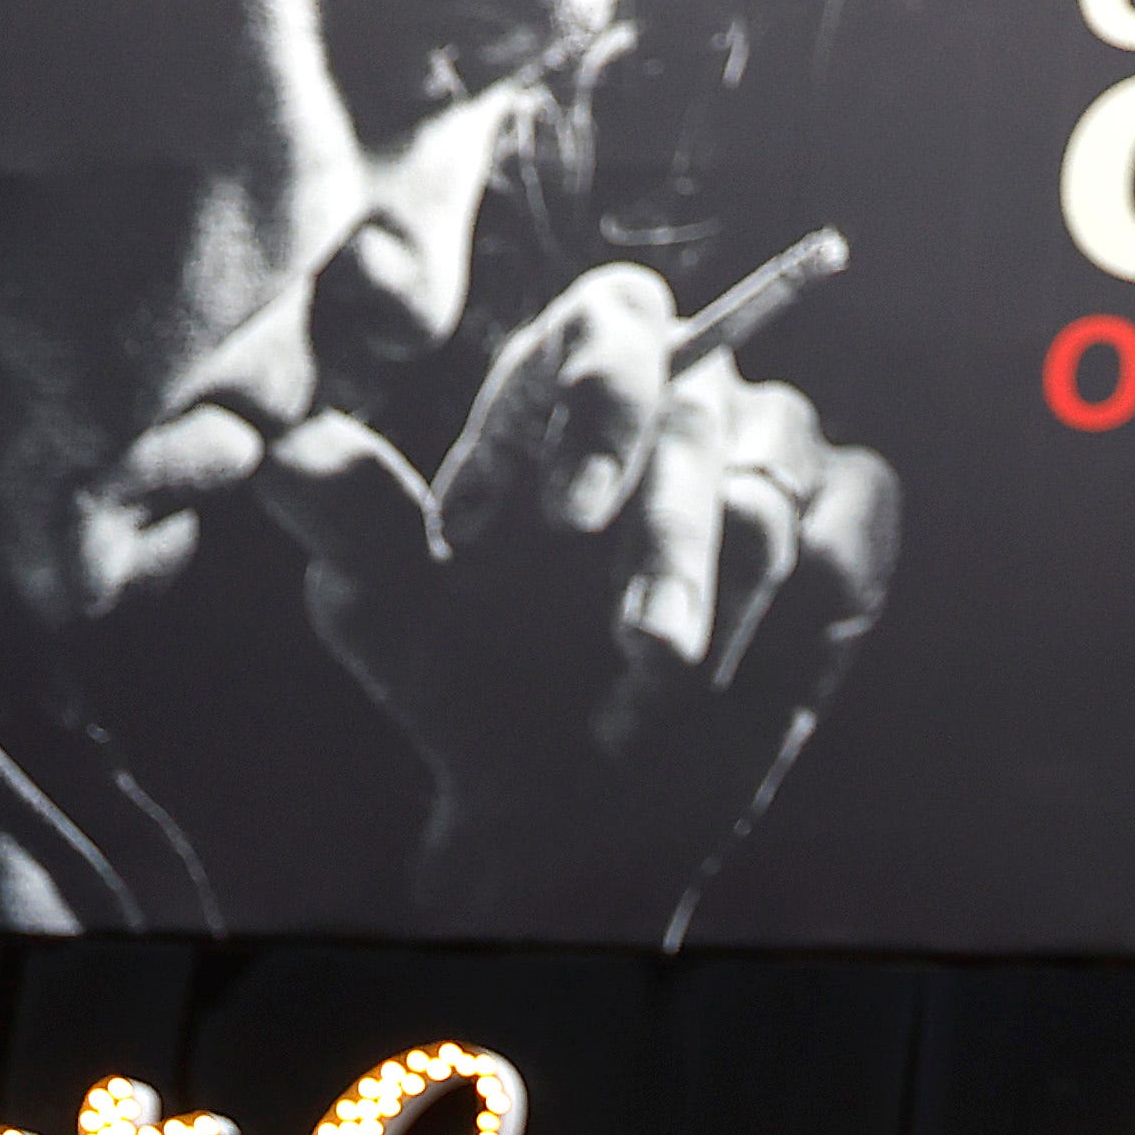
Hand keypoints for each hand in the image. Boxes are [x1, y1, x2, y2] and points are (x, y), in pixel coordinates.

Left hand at [257, 263, 901, 919]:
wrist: (567, 807)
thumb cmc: (472, 680)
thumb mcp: (383, 607)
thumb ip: (349, 518)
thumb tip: (289, 451)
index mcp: (568, 382)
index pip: (603, 326)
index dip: (581, 408)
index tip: (533, 523)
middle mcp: (678, 401)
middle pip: (697, 408)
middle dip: (661, 537)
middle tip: (633, 639)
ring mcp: (770, 461)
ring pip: (765, 496)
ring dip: (709, 608)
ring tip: (643, 695)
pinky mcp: (844, 533)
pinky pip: (843, 538)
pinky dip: (794, 611)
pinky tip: (737, 677)